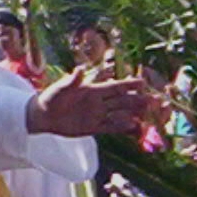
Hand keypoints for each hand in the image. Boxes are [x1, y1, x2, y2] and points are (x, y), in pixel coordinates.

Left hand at [26, 67, 149, 137]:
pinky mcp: (93, 127)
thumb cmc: (51, 98)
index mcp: (93, 90)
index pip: (115, 87)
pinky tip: (134, 127)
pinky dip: (121, 127)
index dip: (128, 84)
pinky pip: (110, 128)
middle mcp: (98, 102)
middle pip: (122, 101)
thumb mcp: (60, 89)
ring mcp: (97, 115)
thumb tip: (80, 69)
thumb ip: (72, 81)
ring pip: (119, 114)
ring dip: (133, 114)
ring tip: (148, 115)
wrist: (42, 116)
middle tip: (154, 100)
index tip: (143, 82)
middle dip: (137, 100)